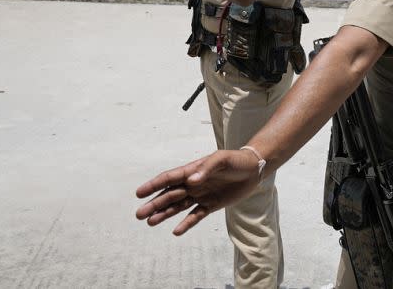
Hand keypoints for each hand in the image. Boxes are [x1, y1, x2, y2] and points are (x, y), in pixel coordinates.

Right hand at [135, 150, 260, 235]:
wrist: (253, 169)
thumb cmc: (235, 160)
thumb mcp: (222, 160)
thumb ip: (206, 169)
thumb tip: (191, 181)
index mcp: (192, 170)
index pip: (169, 178)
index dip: (154, 185)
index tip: (139, 193)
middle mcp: (193, 184)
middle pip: (169, 195)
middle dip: (154, 204)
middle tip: (139, 215)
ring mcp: (201, 195)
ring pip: (178, 206)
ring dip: (164, 214)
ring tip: (150, 222)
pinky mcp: (211, 205)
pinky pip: (195, 216)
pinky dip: (186, 223)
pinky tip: (176, 231)